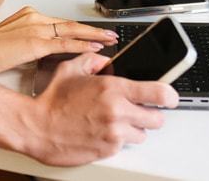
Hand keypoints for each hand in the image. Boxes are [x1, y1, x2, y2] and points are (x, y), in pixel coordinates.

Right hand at [0, 7, 117, 74]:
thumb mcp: (12, 41)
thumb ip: (30, 41)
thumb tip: (47, 51)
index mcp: (28, 15)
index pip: (61, 22)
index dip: (80, 29)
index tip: (94, 33)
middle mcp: (34, 18)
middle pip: (70, 24)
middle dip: (92, 30)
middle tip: (110, 34)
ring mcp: (35, 29)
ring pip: (72, 31)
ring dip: (93, 37)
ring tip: (108, 41)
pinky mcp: (34, 43)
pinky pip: (64, 44)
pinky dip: (81, 46)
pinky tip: (94, 49)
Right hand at [23, 51, 177, 165]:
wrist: (37, 127)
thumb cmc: (52, 100)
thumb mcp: (70, 69)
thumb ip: (93, 60)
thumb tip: (106, 61)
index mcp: (112, 88)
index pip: (160, 93)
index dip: (170, 95)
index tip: (170, 97)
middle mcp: (118, 111)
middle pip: (158, 118)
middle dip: (149, 113)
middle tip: (136, 110)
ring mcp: (115, 132)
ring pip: (143, 134)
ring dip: (133, 128)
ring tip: (114, 122)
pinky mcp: (110, 149)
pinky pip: (125, 145)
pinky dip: (117, 139)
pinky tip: (101, 130)